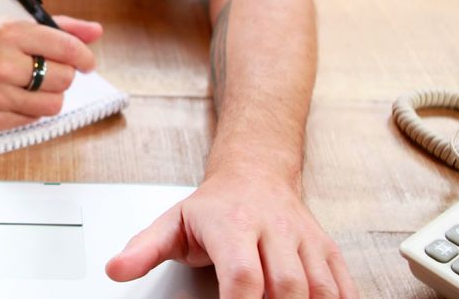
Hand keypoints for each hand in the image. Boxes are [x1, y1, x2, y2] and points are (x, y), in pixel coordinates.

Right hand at [0, 15, 101, 130]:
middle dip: (63, 74)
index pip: (67, 48)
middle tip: (48, 69)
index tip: (85, 61)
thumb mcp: (8, 23)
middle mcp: (2, 64)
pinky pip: (30, 120)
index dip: (84, 56)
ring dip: (49, 95)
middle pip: (63, 78)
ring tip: (32, 84)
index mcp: (9, 33)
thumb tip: (95, 32)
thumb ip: (56, 28)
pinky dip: (29, 109)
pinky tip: (14, 96)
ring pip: (52, 104)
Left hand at [105, 170, 358, 298]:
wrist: (254, 173)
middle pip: (287, 286)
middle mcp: (273, 229)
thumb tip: (115, 269)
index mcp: (232, 225)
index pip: (244, 275)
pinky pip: (344, 284)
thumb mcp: (172, 223)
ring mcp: (304, 239)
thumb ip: (144, 249)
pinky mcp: (327, 249)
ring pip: (320, 286)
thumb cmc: (214, 207)